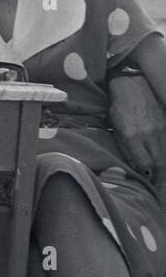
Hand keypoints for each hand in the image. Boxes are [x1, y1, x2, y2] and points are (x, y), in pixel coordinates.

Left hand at [108, 74, 165, 197]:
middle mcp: (149, 134)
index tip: (146, 186)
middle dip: (158, 179)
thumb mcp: (116, 127)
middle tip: (157, 191)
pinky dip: (164, 156)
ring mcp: (160, 129)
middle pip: (158, 163)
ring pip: (164, 155)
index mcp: (133, 136)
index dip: (146, 178)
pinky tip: (162, 164)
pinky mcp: (165, 124)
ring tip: (160, 182)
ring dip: (163, 170)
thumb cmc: (119, 106)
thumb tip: (134, 166)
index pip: (144, 164)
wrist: (132, 84)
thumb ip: (126, 148)